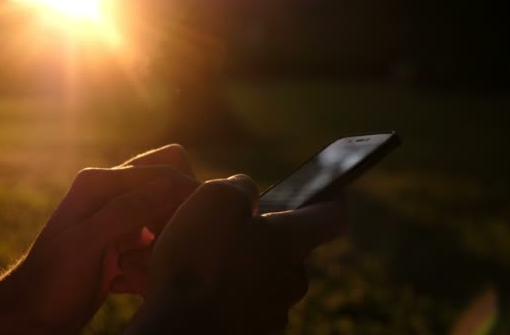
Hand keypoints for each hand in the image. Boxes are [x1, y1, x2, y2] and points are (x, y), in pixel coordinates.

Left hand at [0, 145, 198, 333]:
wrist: (32, 313)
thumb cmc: (53, 279)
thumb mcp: (88, 241)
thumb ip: (128, 209)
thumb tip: (175, 184)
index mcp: (101, 182)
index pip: (164, 170)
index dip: (188, 190)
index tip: (204, 221)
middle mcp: (113, 192)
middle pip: (170, 182)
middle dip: (180, 211)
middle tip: (176, 241)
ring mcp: (120, 215)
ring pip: (168, 210)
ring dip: (167, 238)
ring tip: (145, 264)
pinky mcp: (126, 238)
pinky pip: (157, 236)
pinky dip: (155, 255)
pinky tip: (134, 276)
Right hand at [128, 175, 346, 333]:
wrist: (175, 327)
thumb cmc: (197, 259)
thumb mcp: (217, 198)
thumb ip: (242, 188)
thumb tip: (248, 194)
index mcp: (292, 243)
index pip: (334, 218)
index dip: (333, 199)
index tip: (330, 191)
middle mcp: (292, 280)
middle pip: (295, 250)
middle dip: (273, 236)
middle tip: (239, 228)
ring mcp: (274, 311)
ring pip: (271, 278)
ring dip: (252, 265)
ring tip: (214, 259)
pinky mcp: (253, 331)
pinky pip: (252, 303)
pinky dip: (237, 291)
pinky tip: (207, 286)